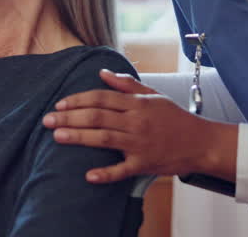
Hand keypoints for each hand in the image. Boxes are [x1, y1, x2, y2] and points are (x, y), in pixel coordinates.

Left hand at [42, 69, 234, 183]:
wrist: (201, 143)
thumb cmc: (175, 118)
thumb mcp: (153, 95)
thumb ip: (126, 85)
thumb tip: (101, 72)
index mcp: (136, 104)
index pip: (101, 98)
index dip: (78, 100)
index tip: (59, 104)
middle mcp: (135, 122)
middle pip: (97, 117)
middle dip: (69, 117)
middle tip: (47, 120)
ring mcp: (139, 144)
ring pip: (103, 139)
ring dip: (78, 137)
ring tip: (57, 137)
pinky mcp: (144, 165)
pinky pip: (122, 170)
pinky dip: (105, 174)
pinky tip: (88, 175)